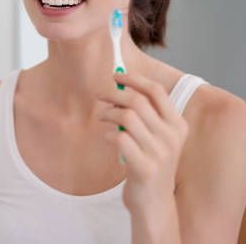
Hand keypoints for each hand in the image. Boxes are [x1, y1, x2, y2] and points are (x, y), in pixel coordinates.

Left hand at [97, 72, 187, 213]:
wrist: (154, 202)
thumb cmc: (149, 163)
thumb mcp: (155, 137)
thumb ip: (145, 114)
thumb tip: (119, 85)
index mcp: (178, 125)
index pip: (156, 91)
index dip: (134, 79)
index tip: (116, 75)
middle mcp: (172, 137)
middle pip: (137, 101)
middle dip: (113, 94)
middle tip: (100, 96)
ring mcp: (160, 153)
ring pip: (127, 117)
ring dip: (108, 113)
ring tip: (101, 117)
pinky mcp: (145, 168)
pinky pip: (119, 139)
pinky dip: (107, 134)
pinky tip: (106, 138)